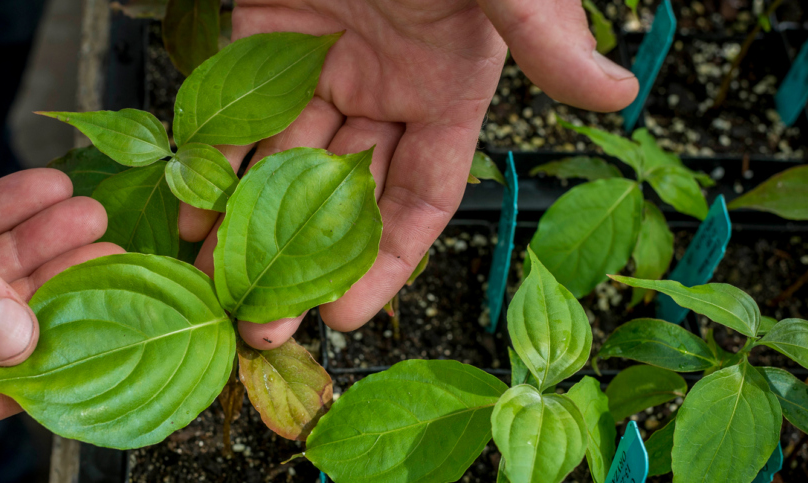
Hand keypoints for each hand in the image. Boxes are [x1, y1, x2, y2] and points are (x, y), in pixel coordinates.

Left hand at [179, 0, 638, 348]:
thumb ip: (544, 33)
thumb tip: (618, 91)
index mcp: (448, 91)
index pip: (422, 199)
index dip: (389, 261)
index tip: (346, 315)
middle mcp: (384, 91)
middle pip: (343, 198)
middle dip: (304, 262)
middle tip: (263, 320)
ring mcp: (322, 65)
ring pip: (282, 165)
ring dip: (247, 225)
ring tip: (212, 281)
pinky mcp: (262, 33)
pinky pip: (237, 109)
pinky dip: (214, 159)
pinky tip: (189, 209)